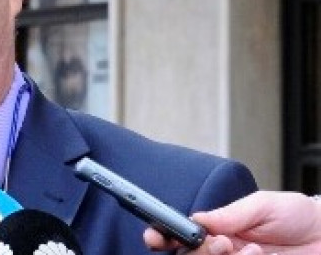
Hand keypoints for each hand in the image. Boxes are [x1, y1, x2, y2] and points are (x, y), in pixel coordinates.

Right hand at [144, 191, 320, 253]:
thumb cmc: (298, 215)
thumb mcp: (262, 205)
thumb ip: (229, 213)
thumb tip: (197, 217)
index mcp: (219, 229)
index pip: (183, 235)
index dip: (164, 236)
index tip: (156, 237)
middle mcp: (224, 250)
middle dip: (199, 251)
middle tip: (220, 241)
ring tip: (248, 248)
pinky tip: (260, 254)